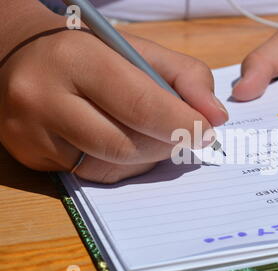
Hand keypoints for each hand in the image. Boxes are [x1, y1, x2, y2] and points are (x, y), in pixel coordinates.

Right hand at [0, 17, 227, 182]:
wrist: (23, 56)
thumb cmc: (91, 52)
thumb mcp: (140, 49)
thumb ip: (186, 77)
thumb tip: (215, 117)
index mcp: (76, 59)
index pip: (139, 104)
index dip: (181, 124)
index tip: (207, 131)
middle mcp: (44, 99)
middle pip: (126, 145)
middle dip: (167, 145)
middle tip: (185, 134)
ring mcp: (32, 134)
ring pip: (112, 167)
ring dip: (147, 158)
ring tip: (153, 135)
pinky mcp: (32, 158)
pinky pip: (94, 175)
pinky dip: (123, 166)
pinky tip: (125, 143)